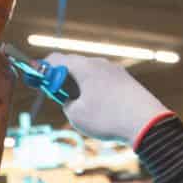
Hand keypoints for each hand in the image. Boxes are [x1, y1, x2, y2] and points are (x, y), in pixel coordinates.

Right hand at [43, 53, 171, 145]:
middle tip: (56, 93)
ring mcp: (115, 70)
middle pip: (73, 64)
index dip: (42, 69)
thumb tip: (69, 100)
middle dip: (61, 77)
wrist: (145, 122)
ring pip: (90, 73)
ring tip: (79, 104)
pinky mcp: (126, 80)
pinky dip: (95, 89)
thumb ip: (67, 103)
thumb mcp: (76, 115)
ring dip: (80, 84)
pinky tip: (99, 106)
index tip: (36, 79)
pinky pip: (104, 80)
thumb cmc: (108, 118)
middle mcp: (99, 63)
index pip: (56, 59)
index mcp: (83, 67)